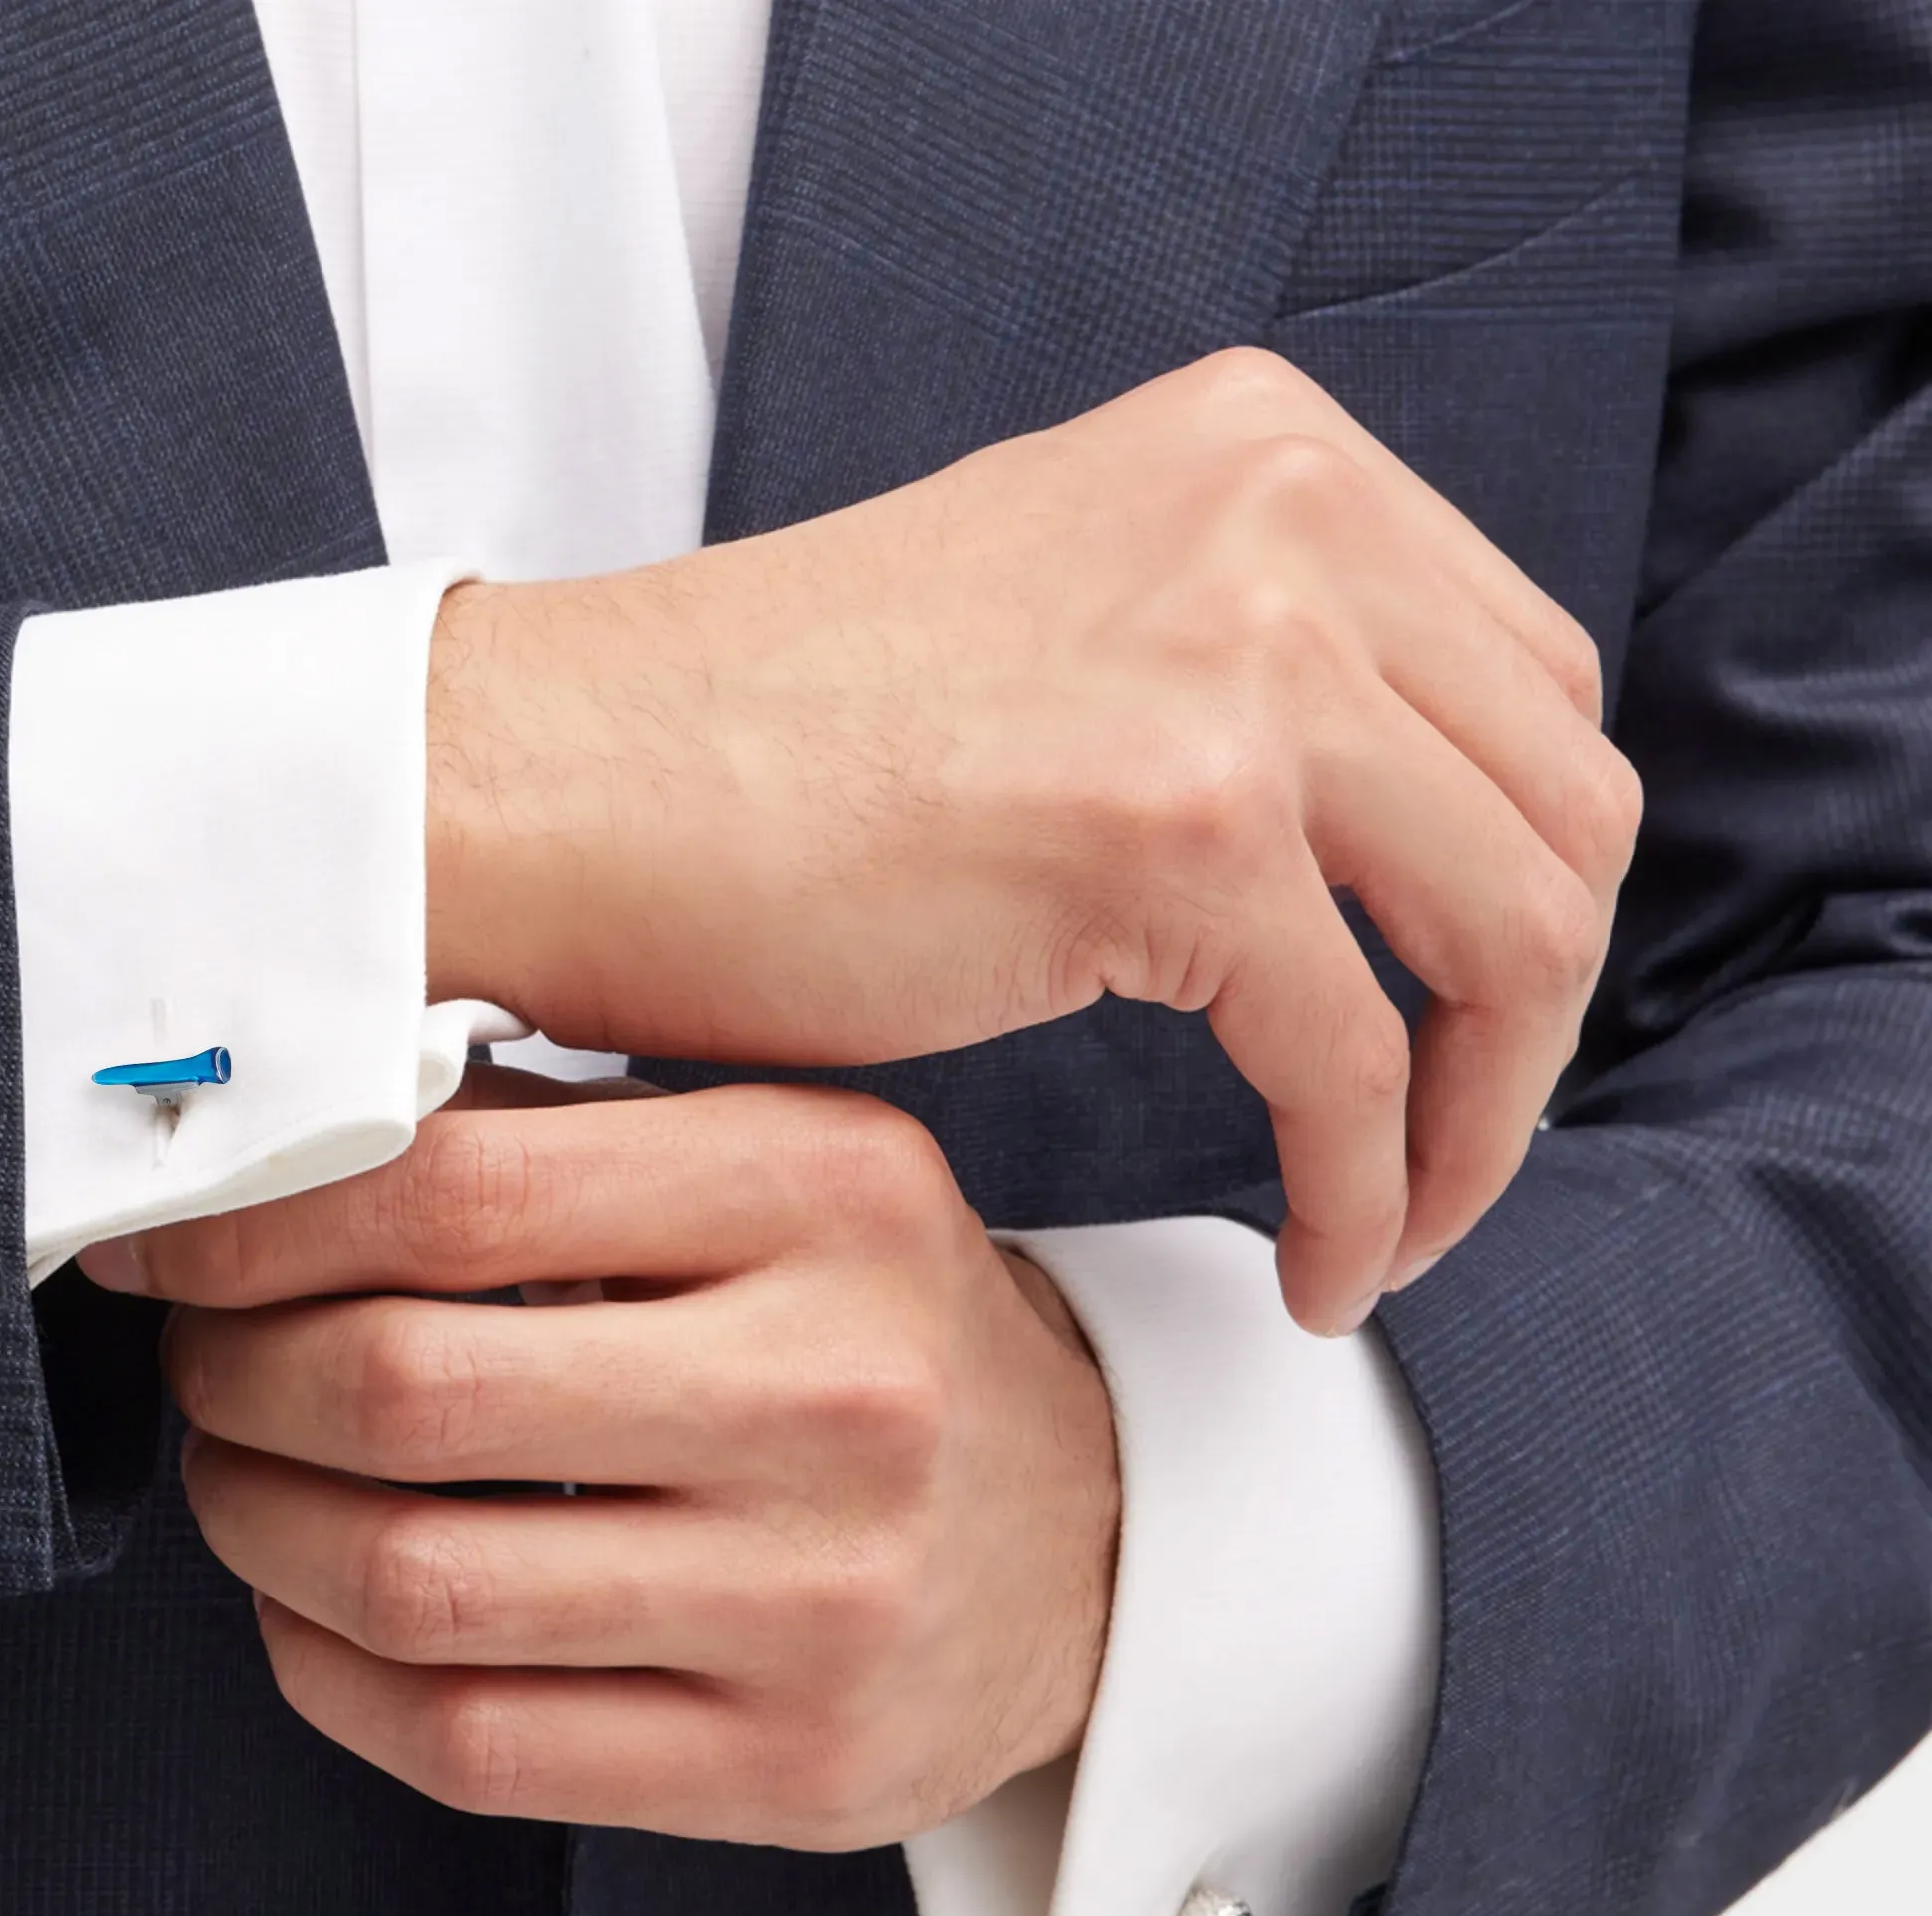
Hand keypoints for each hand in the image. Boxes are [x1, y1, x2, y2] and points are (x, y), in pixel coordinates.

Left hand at [111, 1078, 1120, 1848]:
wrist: (1092, 1553)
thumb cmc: (877, 1339)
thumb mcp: (780, 1179)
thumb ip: (557, 1150)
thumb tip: (268, 1147)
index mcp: (830, 1196)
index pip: (450, 1191)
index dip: (250, 1222)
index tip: (163, 1241)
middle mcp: (843, 1396)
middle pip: (406, 1389)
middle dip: (229, 1381)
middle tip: (197, 1368)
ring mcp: (824, 1604)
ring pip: (414, 1585)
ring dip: (259, 1531)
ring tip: (241, 1483)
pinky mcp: (792, 1772)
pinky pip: (472, 1743)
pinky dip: (330, 1676)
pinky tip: (318, 1615)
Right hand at [426, 347, 1641, 1331]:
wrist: (543, 788)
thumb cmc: (752, 759)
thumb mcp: (1062, 631)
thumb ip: (1242, 668)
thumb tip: (1395, 834)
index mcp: (1267, 451)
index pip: (1529, 687)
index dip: (1523, 885)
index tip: (1457, 1026)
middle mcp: (1284, 514)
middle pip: (1565, 805)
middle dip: (1529, 1020)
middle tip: (1451, 1157)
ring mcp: (1240, 654)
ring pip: (1512, 936)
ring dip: (1477, 1123)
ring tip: (1398, 1232)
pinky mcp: (1172, 822)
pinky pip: (1353, 1064)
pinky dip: (1365, 1195)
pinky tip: (1318, 1272)